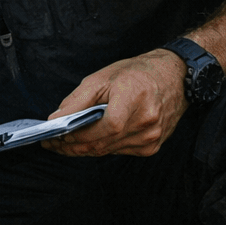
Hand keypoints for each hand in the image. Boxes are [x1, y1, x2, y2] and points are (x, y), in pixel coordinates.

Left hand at [41, 50, 188, 156]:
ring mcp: (151, 137)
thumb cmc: (137, 73)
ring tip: (63, 143)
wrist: (174, 77)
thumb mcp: (102, 77)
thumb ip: (77, 101)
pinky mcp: (151, 147)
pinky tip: (88, 141)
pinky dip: (101, 147)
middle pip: (102, 144)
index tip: (55, 137)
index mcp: (135, 99)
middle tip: (51, 144)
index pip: (105, 127)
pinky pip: (117, 151)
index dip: (78, 135)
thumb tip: (55, 120)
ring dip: (83, 149)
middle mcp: (146, 122)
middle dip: (71, 146)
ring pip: (107, 151)